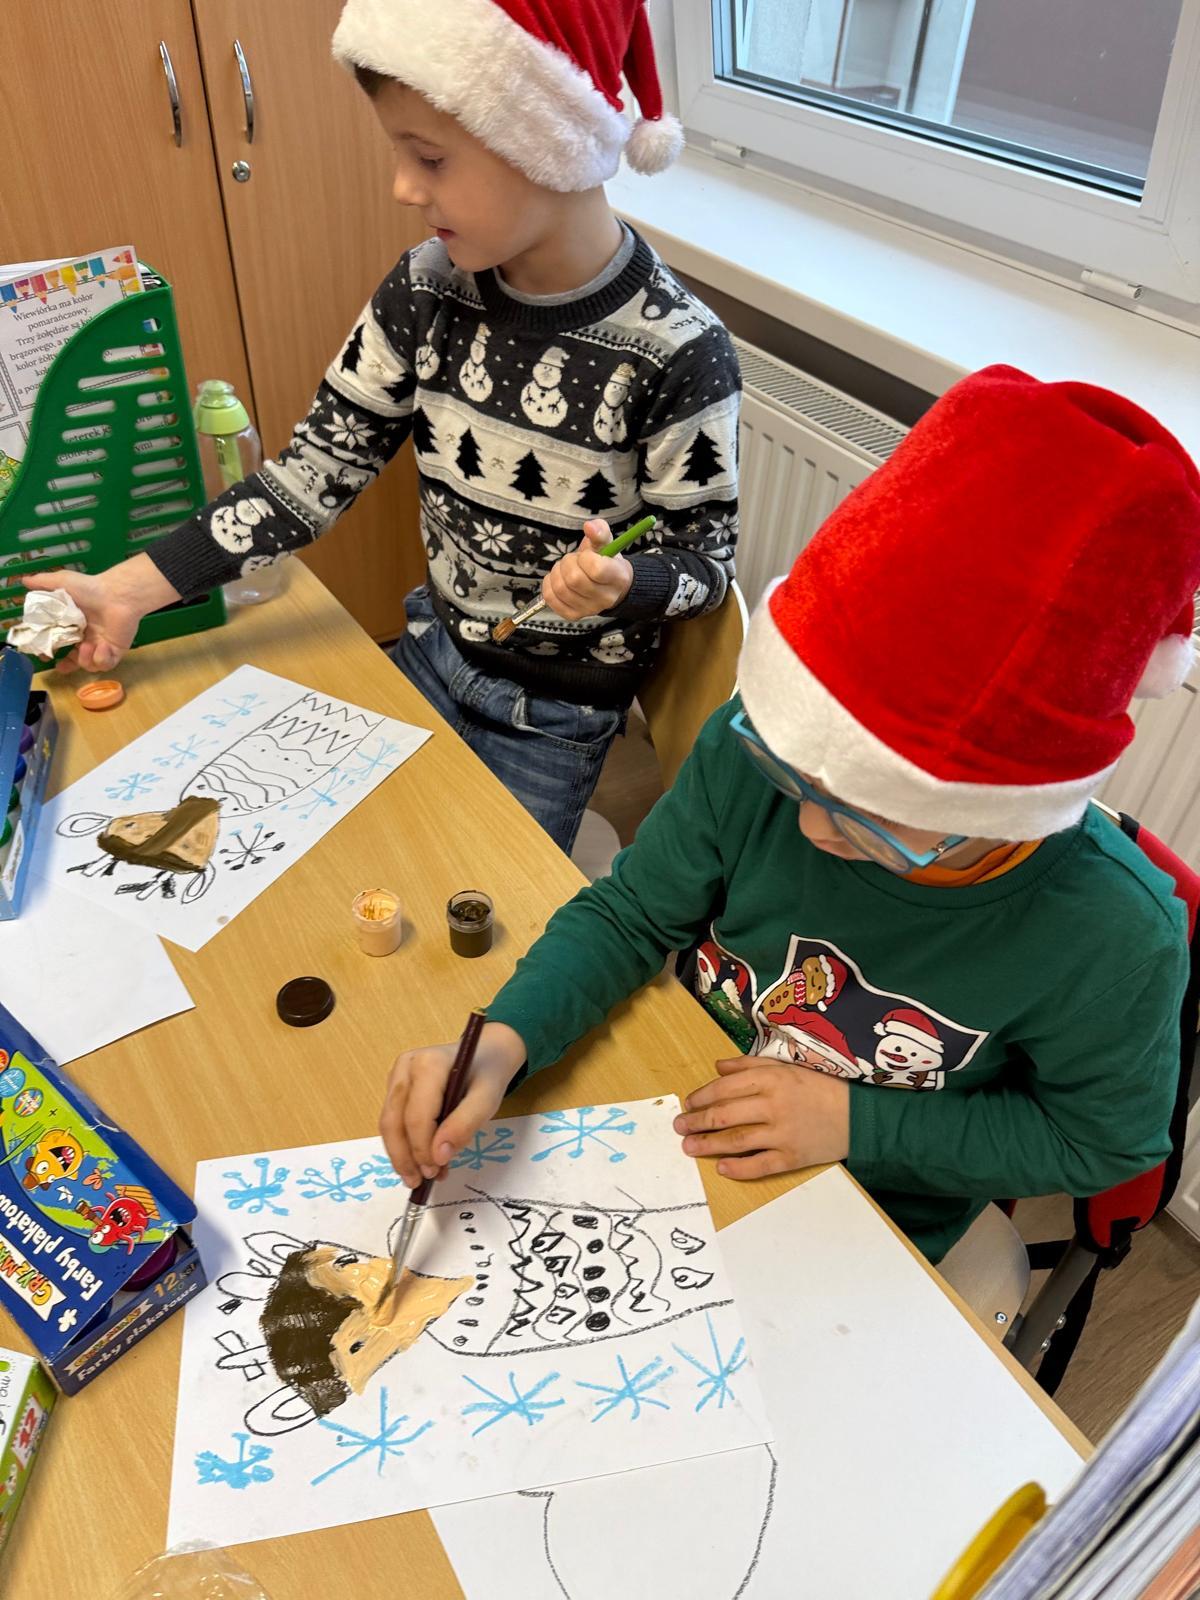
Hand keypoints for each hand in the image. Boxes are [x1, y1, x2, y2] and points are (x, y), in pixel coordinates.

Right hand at [22, 555, 179, 673]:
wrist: (117, 594)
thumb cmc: (90, 588)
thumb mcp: (62, 582)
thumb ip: (43, 583)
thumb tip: (24, 580)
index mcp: (75, 625)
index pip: (60, 643)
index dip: (51, 652)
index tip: (45, 656)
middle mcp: (88, 636)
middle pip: (75, 659)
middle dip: (67, 665)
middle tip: (61, 664)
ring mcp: (103, 644)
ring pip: (90, 665)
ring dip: (85, 659)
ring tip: (86, 645)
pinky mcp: (116, 650)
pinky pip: (106, 664)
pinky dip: (101, 659)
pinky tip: (101, 647)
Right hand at [379, 1022, 527, 1186]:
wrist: (486, 1054)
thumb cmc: (487, 1075)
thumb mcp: (488, 1099)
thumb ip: (464, 1125)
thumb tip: (439, 1155)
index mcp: (427, 1063)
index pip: (416, 1115)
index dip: (422, 1148)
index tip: (437, 1170)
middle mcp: (405, 1067)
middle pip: (394, 1121)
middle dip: (405, 1157)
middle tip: (421, 1182)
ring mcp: (397, 1076)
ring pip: (389, 1124)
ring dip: (402, 1155)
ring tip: (421, 1178)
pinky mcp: (396, 1087)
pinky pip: (394, 1121)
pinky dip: (405, 1145)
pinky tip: (422, 1162)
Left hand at [541, 519, 632, 620]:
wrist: (609, 586)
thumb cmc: (606, 561)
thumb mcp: (607, 543)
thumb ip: (599, 531)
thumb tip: (589, 526)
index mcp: (618, 578)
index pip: (596, 569)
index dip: (585, 558)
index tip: (586, 555)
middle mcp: (606, 598)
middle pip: (574, 579)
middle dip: (567, 563)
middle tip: (572, 560)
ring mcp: (589, 609)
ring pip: (560, 589)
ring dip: (556, 573)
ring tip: (564, 569)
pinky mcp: (574, 614)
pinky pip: (551, 599)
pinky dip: (548, 585)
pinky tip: (557, 579)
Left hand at [673, 1056, 850, 1179]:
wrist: (858, 1116)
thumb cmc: (820, 1087)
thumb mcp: (787, 1066)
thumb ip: (750, 1064)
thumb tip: (717, 1067)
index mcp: (772, 1078)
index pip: (725, 1087)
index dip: (702, 1096)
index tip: (688, 1104)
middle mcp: (774, 1105)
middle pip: (725, 1114)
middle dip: (697, 1121)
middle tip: (679, 1127)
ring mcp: (783, 1133)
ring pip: (737, 1140)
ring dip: (709, 1145)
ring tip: (689, 1147)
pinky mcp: (793, 1157)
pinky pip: (760, 1166)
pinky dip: (739, 1168)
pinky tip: (722, 1167)